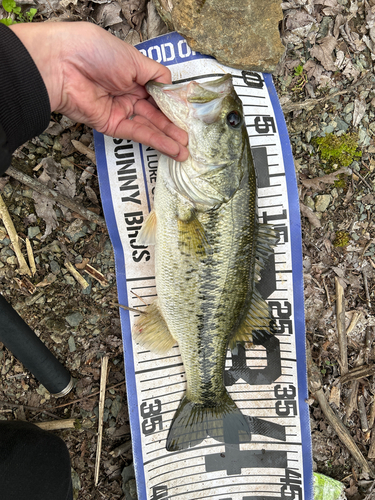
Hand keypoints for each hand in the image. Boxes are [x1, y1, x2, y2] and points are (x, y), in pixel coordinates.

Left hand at [10, 22, 188, 160]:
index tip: (190, 113)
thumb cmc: (95, 51)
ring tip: (186, 149)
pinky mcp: (112, 126)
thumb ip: (154, 73)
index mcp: (133, 73)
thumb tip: (170, 84)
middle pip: (156, 112)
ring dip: (168, 138)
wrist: (63, 64)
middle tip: (191, 137)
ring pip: (149, 126)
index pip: (158, 92)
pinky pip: (138, 134)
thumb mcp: (133, 58)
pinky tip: (172, 148)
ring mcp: (120, 110)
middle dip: (174, 125)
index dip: (174, 103)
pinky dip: (156, 141)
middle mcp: (127, 93)